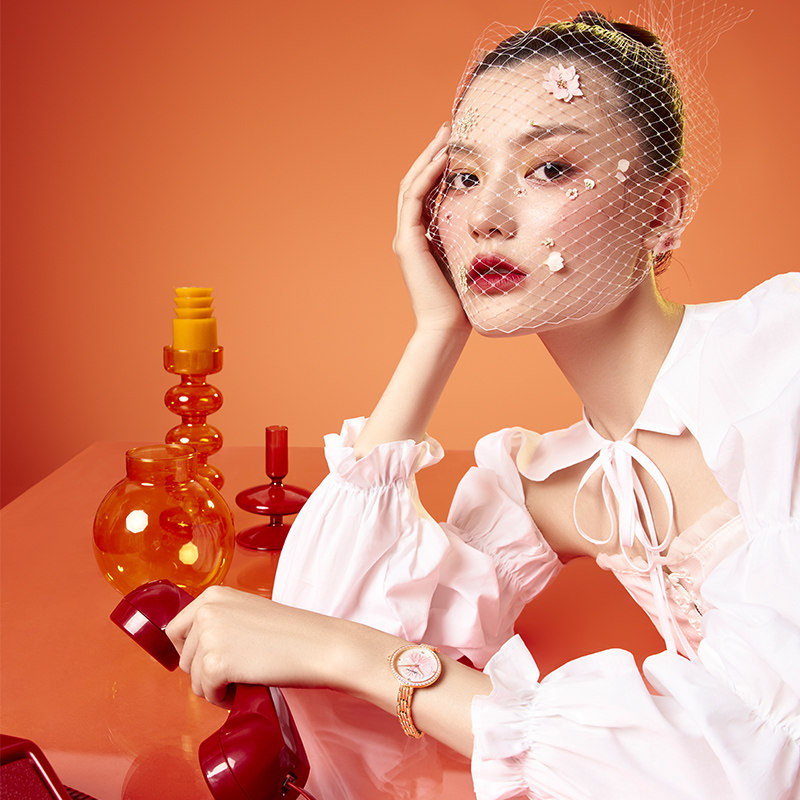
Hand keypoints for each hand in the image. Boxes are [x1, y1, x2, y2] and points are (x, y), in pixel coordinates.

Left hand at [165, 586, 341, 706]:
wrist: (318, 645)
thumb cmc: (292, 633)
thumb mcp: (247, 612)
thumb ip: (220, 620)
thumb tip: (193, 649)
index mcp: (213, 595)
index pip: (175, 630)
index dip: (191, 651)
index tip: (210, 660)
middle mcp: (206, 611)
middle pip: (184, 658)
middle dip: (207, 672)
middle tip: (238, 671)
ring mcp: (209, 636)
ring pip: (194, 680)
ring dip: (217, 687)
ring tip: (246, 677)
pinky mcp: (216, 663)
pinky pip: (207, 693)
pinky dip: (225, 698)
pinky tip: (247, 686)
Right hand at [393, 123, 470, 334]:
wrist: (448, 326)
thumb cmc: (465, 299)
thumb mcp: (470, 259)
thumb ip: (473, 238)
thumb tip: (498, 219)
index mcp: (422, 237)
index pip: (427, 191)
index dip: (438, 165)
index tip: (456, 142)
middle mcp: (409, 234)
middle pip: (415, 182)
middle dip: (431, 152)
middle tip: (448, 127)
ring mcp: (405, 238)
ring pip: (411, 185)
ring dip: (428, 157)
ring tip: (445, 134)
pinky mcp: (406, 243)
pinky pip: (414, 200)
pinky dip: (427, 177)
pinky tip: (443, 160)